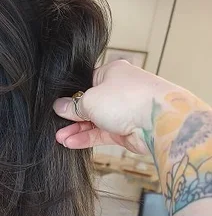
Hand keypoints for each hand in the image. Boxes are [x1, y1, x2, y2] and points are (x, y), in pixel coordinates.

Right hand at [53, 60, 172, 153]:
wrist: (158, 121)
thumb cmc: (129, 99)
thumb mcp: (91, 99)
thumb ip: (74, 106)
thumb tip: (60, 107)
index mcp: (112, 73)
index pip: (86, 83)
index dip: (71, 96)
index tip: (57, 107)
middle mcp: (118, 91)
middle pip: (89, 104)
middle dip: (72, 116)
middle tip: (56, 126)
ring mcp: (122, 111)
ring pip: (94, 121)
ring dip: (77, 129)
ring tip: (60, 138)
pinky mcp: (125, 130)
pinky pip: (100, 134)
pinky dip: (86, 138)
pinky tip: (71, 142)